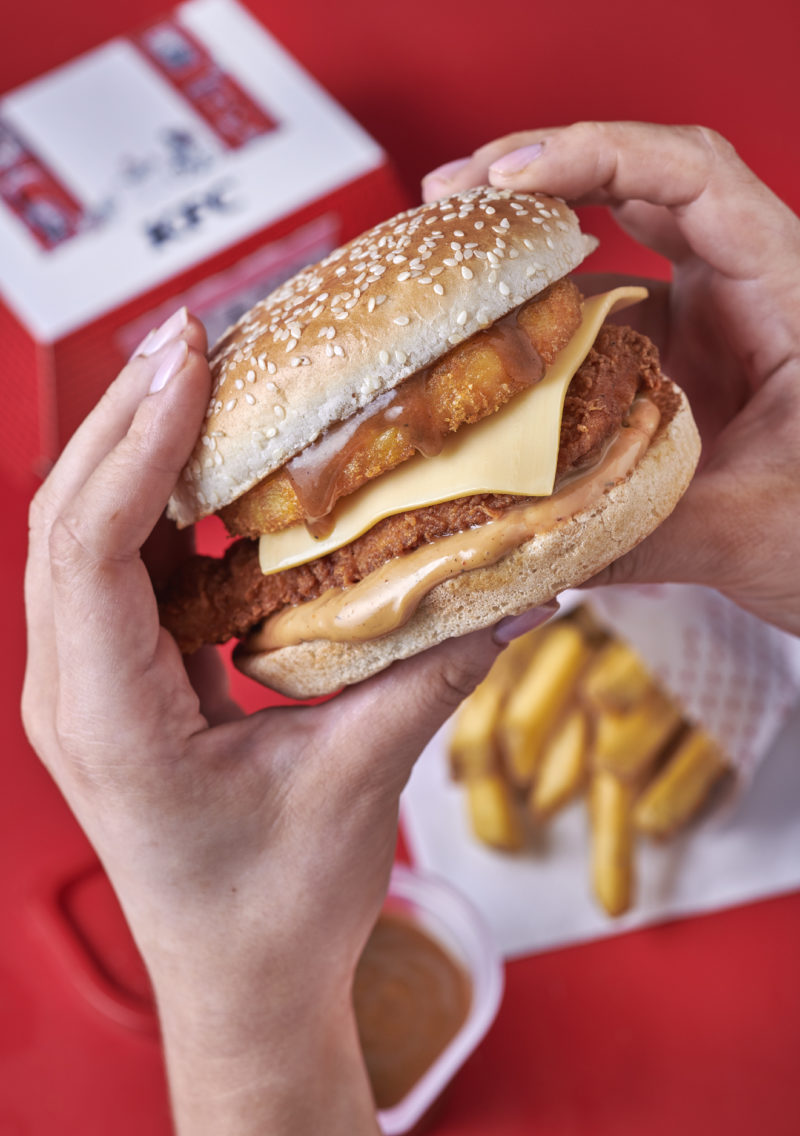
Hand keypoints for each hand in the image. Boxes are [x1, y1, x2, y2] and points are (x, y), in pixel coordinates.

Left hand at [22, 312, 515, 1134]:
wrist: (240, 984)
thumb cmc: (274, 911)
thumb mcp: (356, 785)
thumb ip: (430, 676)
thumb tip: (516, 589)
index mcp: (112, 720)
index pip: (89, 550)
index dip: (134, 443)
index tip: (187, 358)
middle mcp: (77, 692)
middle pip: (68, 518)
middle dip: (127, 415)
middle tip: (195, 333)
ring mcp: (89, 683)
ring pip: (84, 532)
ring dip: (135, 446)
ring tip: (201, 372)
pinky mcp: (121, 677)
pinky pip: (121, 564)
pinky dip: (157, 499)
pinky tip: (213, 459)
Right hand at [424, 122, 799, 633]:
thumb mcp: (746, 531)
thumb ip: (641, 532)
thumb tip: (524, 541)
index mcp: (783, 286)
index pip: (693, 176)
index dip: (597, 155)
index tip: (507, 179)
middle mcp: (742, 279)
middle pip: (638, 179)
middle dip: (540, 171)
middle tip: (450, 196)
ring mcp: (706, 311)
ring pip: (611, 240)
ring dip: (530, 242)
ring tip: (450, 260)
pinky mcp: (674, 347)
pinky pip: (599, 309)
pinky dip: (542, 314)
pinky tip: (490, 340)